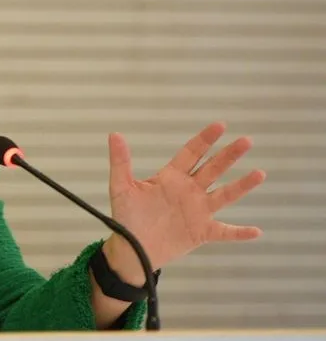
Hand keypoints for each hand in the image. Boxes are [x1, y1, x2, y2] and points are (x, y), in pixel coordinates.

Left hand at [102, 122, 265, 282]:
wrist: (131, 248)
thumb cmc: (127, 216)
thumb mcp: (121, 187)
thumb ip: (120, 161)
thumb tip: (114, 134)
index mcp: (172, 178)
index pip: (192, 153)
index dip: (205, 139)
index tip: (220, 125)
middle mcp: (189, 191)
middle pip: (213, 169)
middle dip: (229, 155)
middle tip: (246, 141)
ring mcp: (198, 211)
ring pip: (224, 195)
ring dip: (242, 186)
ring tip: (260, 173)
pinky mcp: (201, 232)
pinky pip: (225, 232)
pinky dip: (240, 233)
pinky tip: (257, 231)